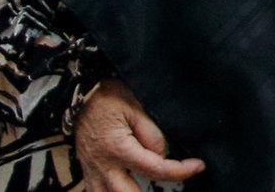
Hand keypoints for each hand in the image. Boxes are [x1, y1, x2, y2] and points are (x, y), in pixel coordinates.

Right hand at [74, 78, 204, 190]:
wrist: (76, 92)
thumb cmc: (105, 94)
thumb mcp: (133, 103)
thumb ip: (151, 131)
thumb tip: (162, 155)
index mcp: (118, 149)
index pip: (156, 169)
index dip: (180, 171)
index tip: (197, 166)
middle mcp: (105, 167)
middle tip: (174, 186)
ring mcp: (94, 173)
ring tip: (149, 188)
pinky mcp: (88, 172)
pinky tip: (126, 187)